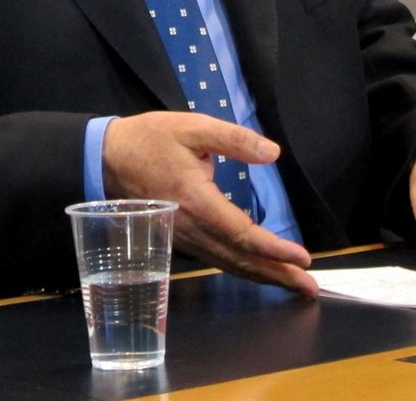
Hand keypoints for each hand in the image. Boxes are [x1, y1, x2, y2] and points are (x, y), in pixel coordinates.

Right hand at [103, 112, 316, 295]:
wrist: (105, 158)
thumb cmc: (149, 140)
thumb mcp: (192, 127)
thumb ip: (234, 139)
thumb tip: (272, 153)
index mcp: (197, 201)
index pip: (243, 234)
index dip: (274, 249)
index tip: (302, 258)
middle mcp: (191, 228)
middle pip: (239, 259)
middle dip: (277, 275)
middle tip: (309, 287)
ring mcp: (183, 237)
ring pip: (227, 264)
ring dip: (262, 276)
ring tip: (291, 285)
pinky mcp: (179, 237)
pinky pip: (215, 258)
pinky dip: (240, 268)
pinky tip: (254, 268)